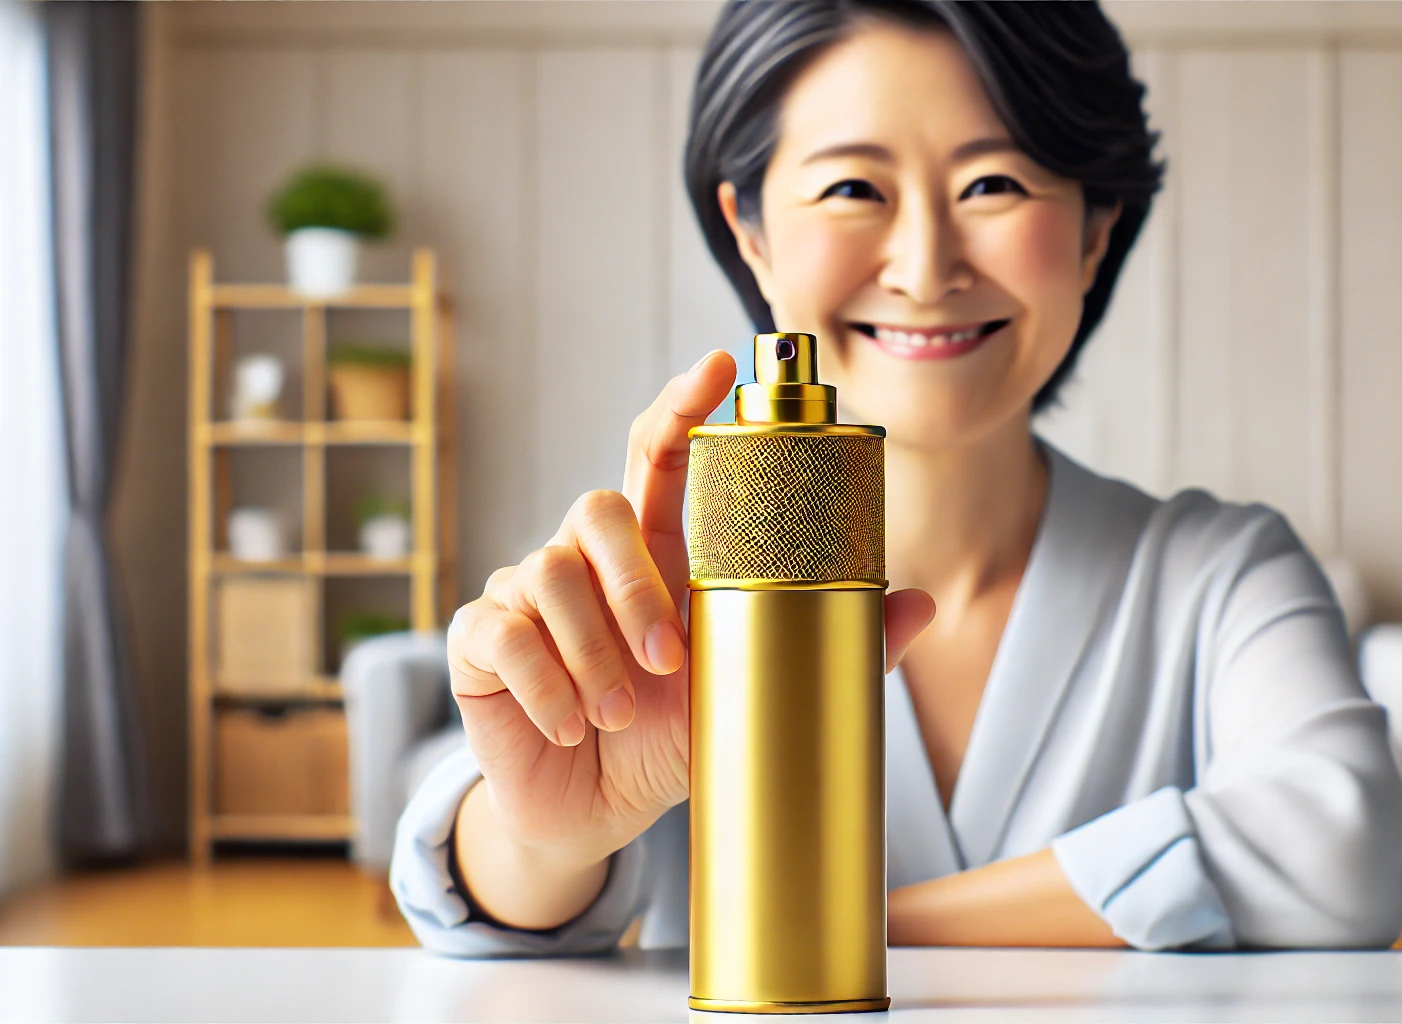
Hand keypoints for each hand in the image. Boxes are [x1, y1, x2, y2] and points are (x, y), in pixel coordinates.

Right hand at [448, 350, 934, 876]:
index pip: (664, 455)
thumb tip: (920, 603)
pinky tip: (567, 725)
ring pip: (550, 572)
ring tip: (617, 714)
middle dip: (637, 584)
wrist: (595, 812)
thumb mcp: (751, 686)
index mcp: (658, 552)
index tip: (718, 366)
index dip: (686, 406)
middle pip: (601, 508)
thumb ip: (826, 640)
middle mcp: (589, 556)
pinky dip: (544, 685)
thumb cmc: (672, 736)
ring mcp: (528, 590)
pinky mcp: (481, 639)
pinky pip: (501, 634)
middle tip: (669, 664)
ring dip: (593, 653)